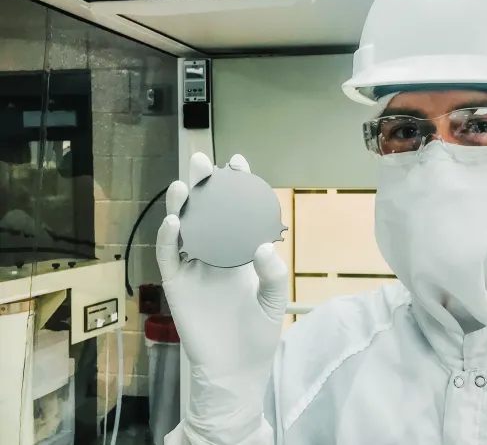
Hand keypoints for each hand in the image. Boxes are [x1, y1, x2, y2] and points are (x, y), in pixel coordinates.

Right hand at [155, 153, 287, 441]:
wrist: (236, 369)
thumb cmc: (258, 335)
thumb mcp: (274, 301)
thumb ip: (272, 274)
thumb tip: (262, 246)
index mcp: (238, 254)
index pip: (234, 213)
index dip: (235, 188)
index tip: (239, 163)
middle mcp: (214, 256)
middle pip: (204, 214)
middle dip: (202, 186)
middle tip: (203, 162)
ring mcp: (193, 269)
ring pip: (182, 230)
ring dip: (180, 206)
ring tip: (183, 184)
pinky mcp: (177, 286)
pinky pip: (168, 258)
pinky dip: (168, 239)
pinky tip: (175, 221)